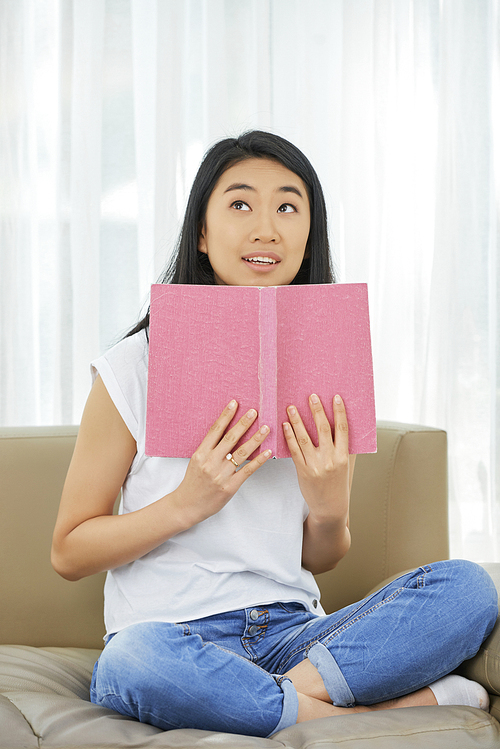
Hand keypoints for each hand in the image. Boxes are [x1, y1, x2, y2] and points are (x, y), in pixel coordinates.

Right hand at [172, 400, 271, 526]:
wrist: (187, 505)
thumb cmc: (193, 482)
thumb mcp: (196, 461)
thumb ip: (209, 449)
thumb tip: (225, 432)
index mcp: (201, 453)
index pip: (215, 430)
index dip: (226, 416)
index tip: (234, 403)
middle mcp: (211, 462)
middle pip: (230, 438)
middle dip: (244, 423)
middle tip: (254, 411)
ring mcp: (221, 474)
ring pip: (241, 452)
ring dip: (255, 439)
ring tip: (266, 428)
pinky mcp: (230, 486)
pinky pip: (247, 470)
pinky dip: (259, 460)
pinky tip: (267, 452)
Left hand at [283, 394, 349, 523]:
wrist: (330, 507)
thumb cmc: (338, 485)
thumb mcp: (345, 466)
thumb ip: (343, 447)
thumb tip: (341, 426)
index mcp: (343, 456)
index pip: (342, 429)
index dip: (339, 412)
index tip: (336, 397)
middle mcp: (330, 459)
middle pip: (323, 429)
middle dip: (317, 411)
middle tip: (311, 396)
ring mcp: (315, 465)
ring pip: (305, 438)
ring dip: (297, 420)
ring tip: (292, 407)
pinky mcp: (303, 471)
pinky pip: (294, 450)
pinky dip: (289, 436)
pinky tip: (285, 426)